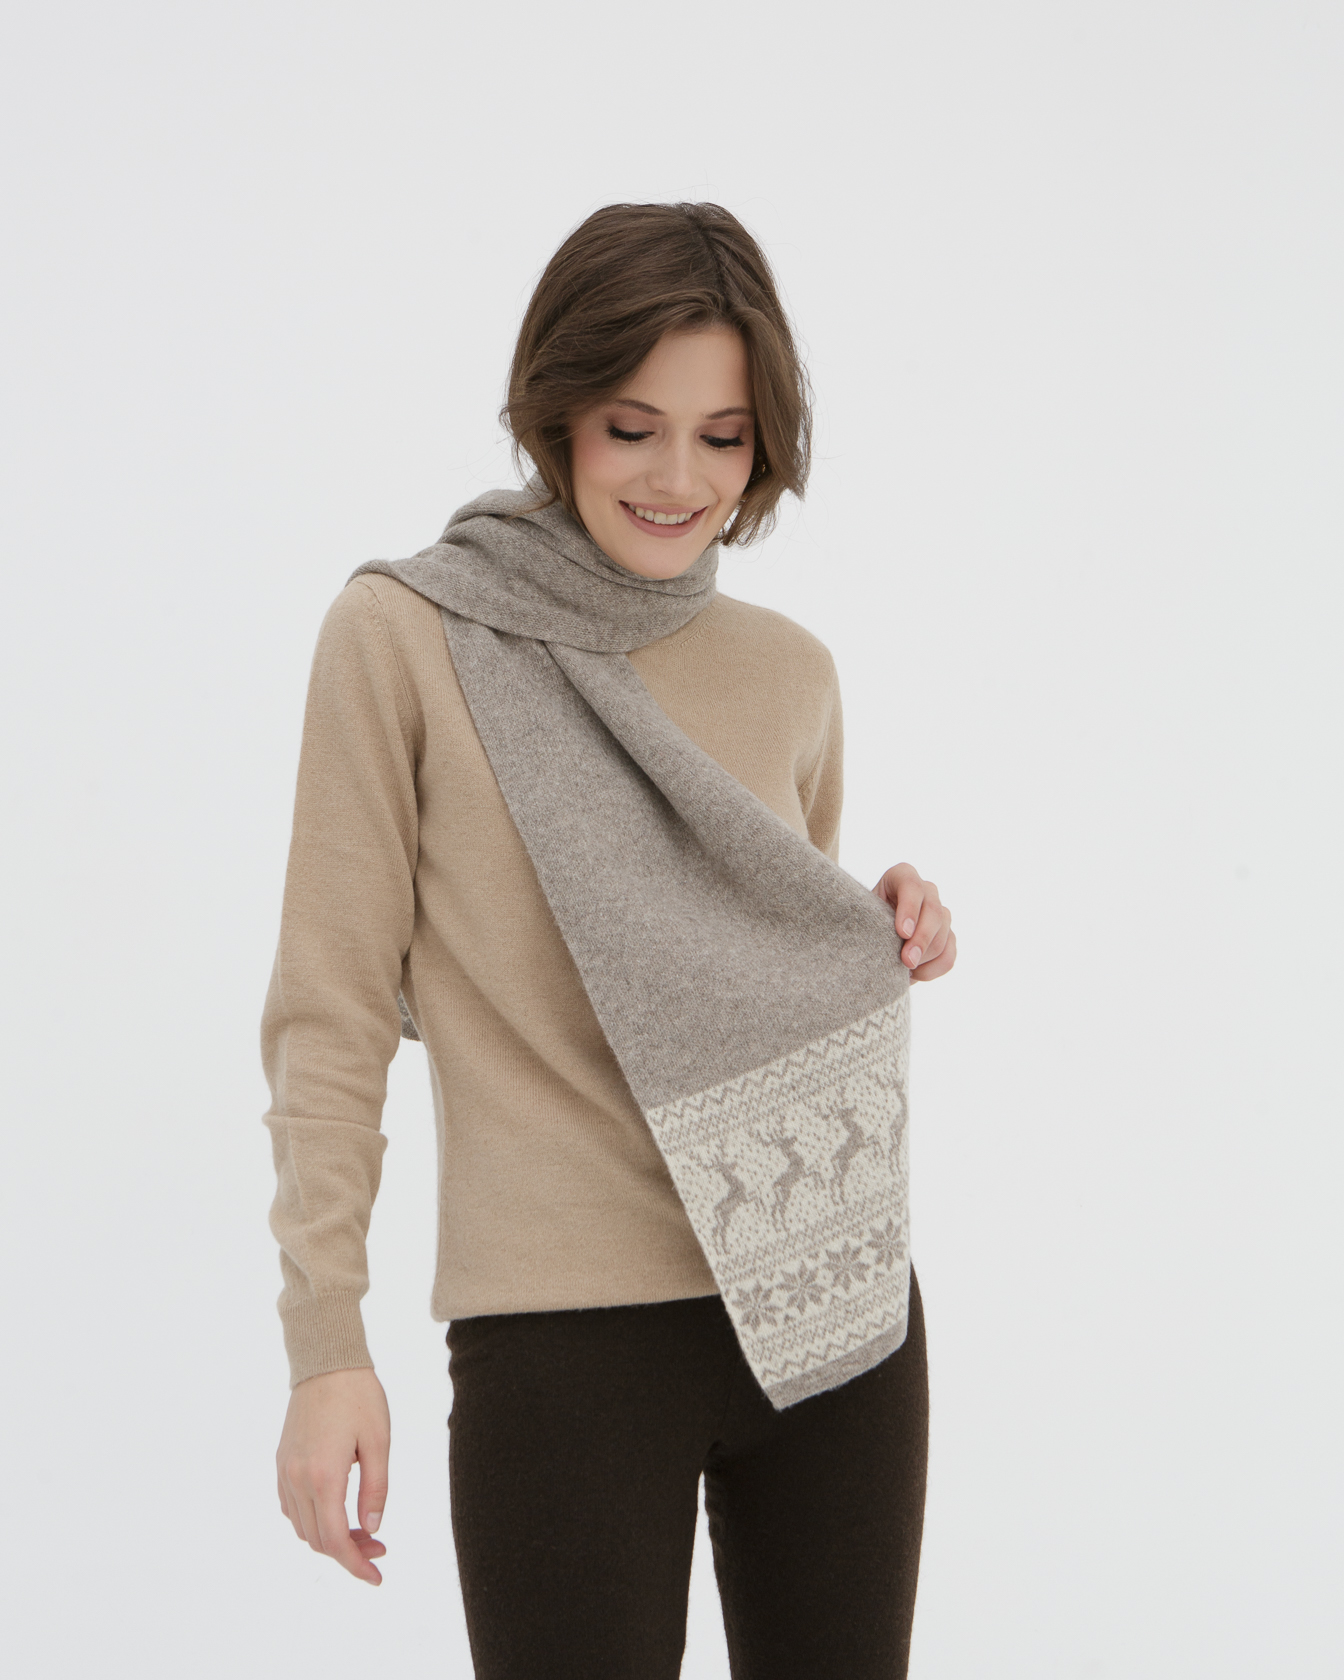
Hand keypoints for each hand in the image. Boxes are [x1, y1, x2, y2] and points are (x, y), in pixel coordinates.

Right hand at [276, 1366, 390, 1584]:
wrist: (326, 1362)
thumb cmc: (359, 1397)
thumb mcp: (379, 1441)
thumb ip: (376, 1490)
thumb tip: (372, 1530)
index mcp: (323, 1476)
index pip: (335, 1540)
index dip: (355, 1565)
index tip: (377, 1576)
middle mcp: (297, 1478)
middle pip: (317, 1540)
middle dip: (348, 1552)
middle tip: (379, 1546)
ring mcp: (285, 1471)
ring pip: (302, 1527)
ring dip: (329, 1538)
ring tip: (362, 1529)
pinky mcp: (281, 1462)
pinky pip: (291, 1508)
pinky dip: (311, 1521)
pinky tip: (335, 1511)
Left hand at [873, 863, 955, 982]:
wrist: (868, 938)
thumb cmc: (860, 922)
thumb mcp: (861, 915)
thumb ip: (869, 920)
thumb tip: (886, 940)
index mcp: (902, 876)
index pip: (911, 886)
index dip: (909, 909)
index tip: (901, 933)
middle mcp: (926, 891)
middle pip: (934, 912)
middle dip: (921, 939)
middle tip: (906, 961)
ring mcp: (940, 913)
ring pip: (944, 936)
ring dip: (924, 958)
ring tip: (902, 969)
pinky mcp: (947, 937)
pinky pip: (948, 956)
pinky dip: (932, 970)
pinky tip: (914, 974)